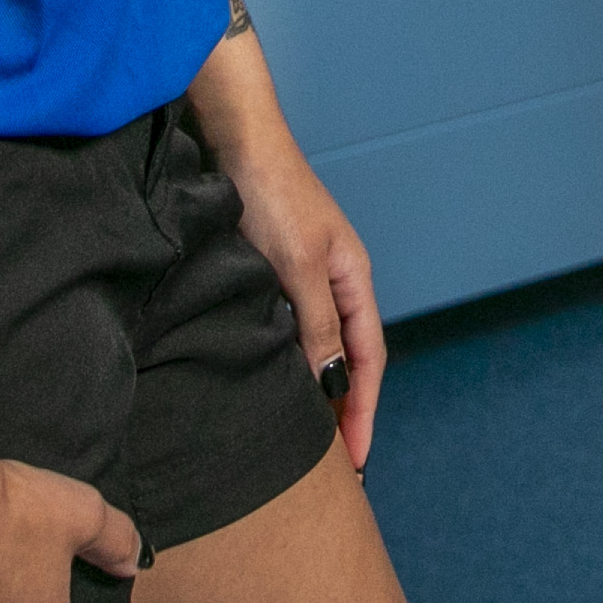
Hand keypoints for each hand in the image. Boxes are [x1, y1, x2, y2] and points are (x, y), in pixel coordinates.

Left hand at [209, 108, 385, 475]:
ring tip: (302, 436)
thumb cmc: (270, 194)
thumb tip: (332, 384)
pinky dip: (287, 361)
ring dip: (314, 388)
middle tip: (331, 464)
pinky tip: (268, 382)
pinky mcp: (272, 269)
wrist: (234, 138)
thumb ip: (316, 326)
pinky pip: (289, 328)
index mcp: (353, 278)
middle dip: (344, 409)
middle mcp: (334, 280)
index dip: (361, 411)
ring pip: (317, 344)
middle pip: (348, 357)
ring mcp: (305, 274)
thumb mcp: (296, 266)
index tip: (354, 462)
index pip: (367, 360)